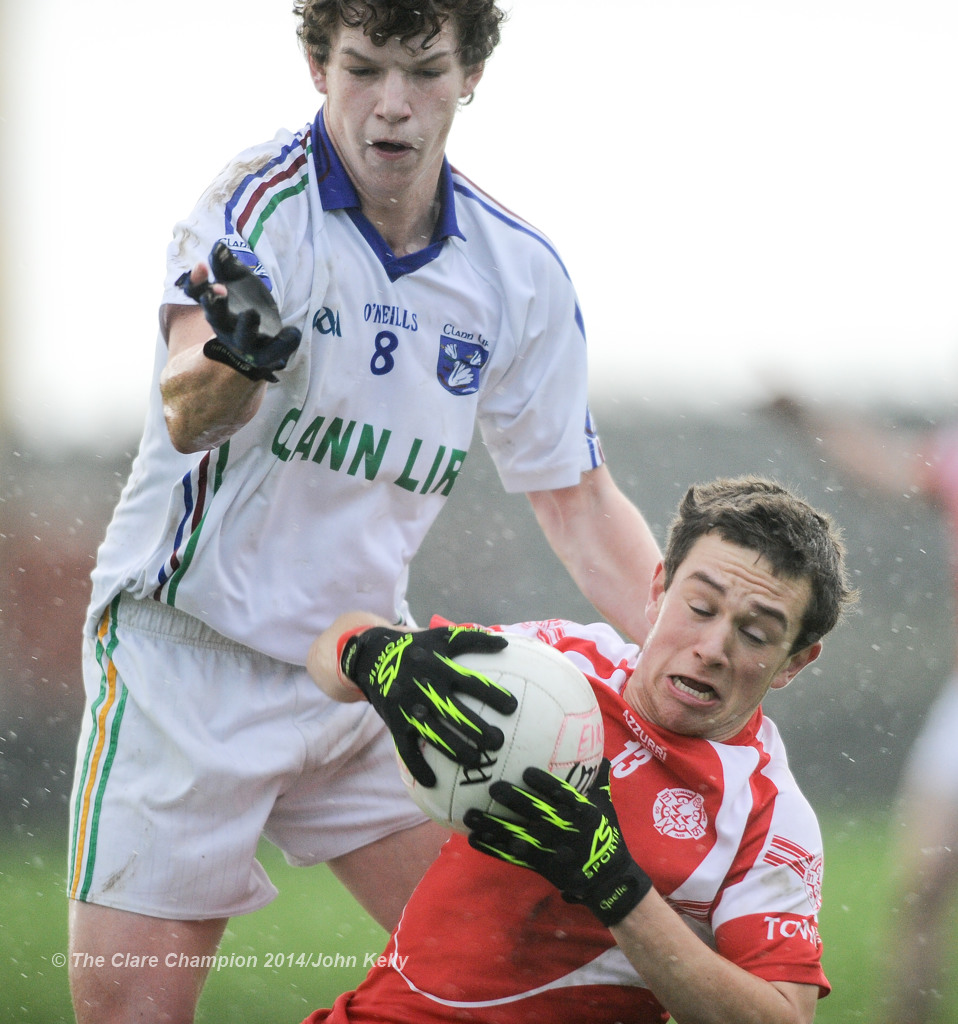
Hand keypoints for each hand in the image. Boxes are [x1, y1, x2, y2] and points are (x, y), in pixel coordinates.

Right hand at [176, 242, 300, 381]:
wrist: (264, 331)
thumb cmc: (245, 301)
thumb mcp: (238, 278)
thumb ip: (227, 265)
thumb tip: (219, 246)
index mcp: (214, 307)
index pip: (199, 295)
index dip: (197, 281)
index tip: (201, 265)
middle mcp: (225, 327)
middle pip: (215, 319)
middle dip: (215, 305)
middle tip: (219, 289)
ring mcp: (244, 343)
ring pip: (242, 340)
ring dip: (246, 326)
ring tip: (252, 312)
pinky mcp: (265, 354)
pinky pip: (273, 353)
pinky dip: (283, 345)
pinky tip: (294, 332)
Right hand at [339, 625, 515, 786]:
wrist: (373, 658)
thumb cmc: (417, 649)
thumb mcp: (440, 637)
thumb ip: (471, 638)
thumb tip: (504, 642)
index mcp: (439, 667)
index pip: (471, 682)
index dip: (492, 694)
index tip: (512, 707)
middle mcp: (424, 688)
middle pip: (455, 713)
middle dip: (478, 729)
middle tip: (498, 742)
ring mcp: (408, 707)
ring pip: (435, 735)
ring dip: (457, 751)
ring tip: (477, 761)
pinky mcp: (395, 723)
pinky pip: (406, 750)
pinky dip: (418, 767)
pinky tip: (433, 783)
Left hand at [464, 758, 651, 926]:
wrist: (606, 878)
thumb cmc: (604, 836)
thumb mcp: (605, 806)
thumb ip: (600, 780)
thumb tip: (604, 753)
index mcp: (580, 812)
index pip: (560, 794)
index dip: (544, 783)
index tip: (526, 770)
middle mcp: (562, 829)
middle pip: (533, 812)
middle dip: (513, 799)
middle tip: (493, 787)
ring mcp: (547, 849)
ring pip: (515, 835)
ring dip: (492, 825)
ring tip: (470, 814)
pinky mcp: (537, 864)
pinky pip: (510, 855)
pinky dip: (491, 847)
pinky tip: (473, 838)